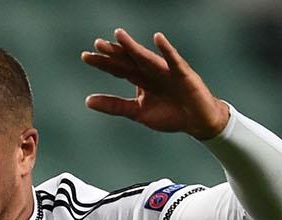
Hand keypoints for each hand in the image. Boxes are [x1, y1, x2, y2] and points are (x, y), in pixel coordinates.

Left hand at [82, 29, 230, 138]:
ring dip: (133, 47)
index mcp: (140, 79)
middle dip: (113, 52)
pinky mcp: (182, 73)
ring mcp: (166, 70)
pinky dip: (166, 49)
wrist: (196, 121)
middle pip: (128, 59)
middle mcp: (150, 71)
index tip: (85, 56)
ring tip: (119, 35)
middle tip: (96, 44)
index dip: (103, 62)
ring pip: (146, 57)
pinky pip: (173, 59)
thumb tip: (87, 100)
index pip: (118, 68)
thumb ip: (114, 106)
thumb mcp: (136, 112)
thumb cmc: (169, 114)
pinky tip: (158, 38)